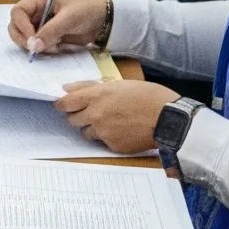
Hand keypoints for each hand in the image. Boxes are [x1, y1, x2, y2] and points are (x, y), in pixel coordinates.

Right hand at [7, 0, 109, 55]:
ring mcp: (41, 25)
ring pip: (25, 38)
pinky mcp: (48, 37)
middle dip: (23, 38)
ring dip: (34, 46)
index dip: (21, 26)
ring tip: (52, 47)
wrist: (105, 20)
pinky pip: (37, 45)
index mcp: (39, 0)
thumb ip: (50, 31)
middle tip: (34, 49)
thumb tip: (33, 46)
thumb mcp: (69, 18)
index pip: (18, 12)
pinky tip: (56, 49)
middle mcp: (36, 12)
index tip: (32, 38)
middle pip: (16, 26)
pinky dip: (43, 50)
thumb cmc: (87, 10)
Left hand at [55, 77, 178, 153]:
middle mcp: (95, 114)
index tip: (61, 105)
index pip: (65, 103)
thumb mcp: (119, 84)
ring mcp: (102, 131)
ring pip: (85, 132)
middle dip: (77, 116)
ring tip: (111, 122)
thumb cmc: (148, 96)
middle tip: (91, 112)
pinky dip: (108, 137)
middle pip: (72, 119)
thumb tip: (67, 88)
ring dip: (92, 128)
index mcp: (96, 96)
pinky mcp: (111, 145)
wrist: (168, 118)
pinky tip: (122, 130)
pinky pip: (102, 142)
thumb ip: (90, 86)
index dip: (61, 105)